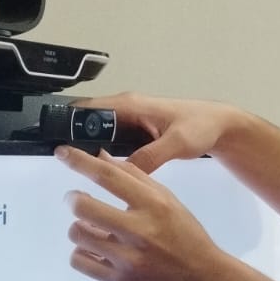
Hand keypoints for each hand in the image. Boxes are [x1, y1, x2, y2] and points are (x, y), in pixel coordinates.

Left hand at [55, 144, 229, 280]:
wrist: (204, 278)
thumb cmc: (186, 235)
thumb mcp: (168, 200)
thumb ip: (135, 178)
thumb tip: (101, 157)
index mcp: (154, 205)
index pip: (108, 176)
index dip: (80, 162)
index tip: (62, 153)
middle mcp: (140, 230)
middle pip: (83, 206)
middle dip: (73, 199)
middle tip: (78, 199)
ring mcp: (128, 258)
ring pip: (78, 233)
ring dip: (79, 226)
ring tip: (92, 227)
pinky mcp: (120, 280)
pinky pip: (80, 261)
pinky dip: (81, 252)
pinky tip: (94, 249)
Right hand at [69, 92, 235, 173]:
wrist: (221, 127)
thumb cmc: (202, 125)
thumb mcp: (177, 142)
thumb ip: (152, 156)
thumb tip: (125, 171)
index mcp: (130, 105)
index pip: (86, 109)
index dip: (68, 125)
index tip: (58, 146)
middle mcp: (126, 110)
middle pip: (87, 124)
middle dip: (76, 142)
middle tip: (67, 167)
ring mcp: (131, 123)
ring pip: (99, 135)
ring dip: (90, 150)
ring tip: (80, 173)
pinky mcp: (137, 135)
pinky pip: (113, 144)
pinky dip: (106, 156)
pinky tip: (104, 175)